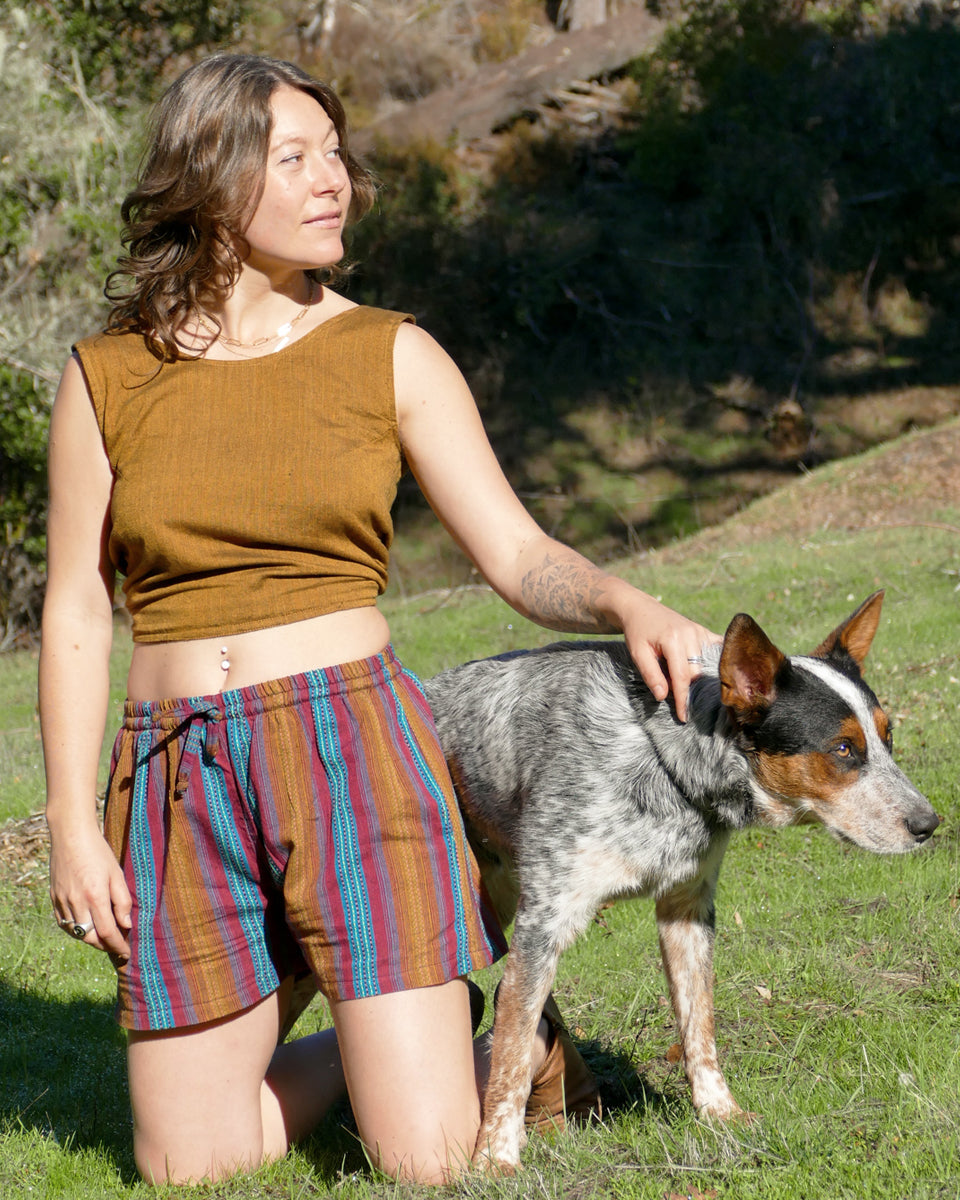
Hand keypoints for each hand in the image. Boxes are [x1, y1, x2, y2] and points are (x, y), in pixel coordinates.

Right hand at [49, 821, 131, 958]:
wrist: (71, 836)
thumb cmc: (98, 853)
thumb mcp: (117, 874)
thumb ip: (122, 901)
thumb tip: (126, 925)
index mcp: (96, 896)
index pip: (108, 932)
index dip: (118, 946)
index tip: (126, 953)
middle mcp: (77, 903)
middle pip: (90, 938)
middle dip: (105, 946)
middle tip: (117, 946)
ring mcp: (62, 902)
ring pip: (76, 933)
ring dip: (91, 939)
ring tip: (104, 937)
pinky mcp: (54, 899)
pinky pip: (64, 923)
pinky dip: (75, 930)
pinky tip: (86, 926)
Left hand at [617, 591, 719, 722]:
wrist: (639, 608)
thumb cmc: (637, 632)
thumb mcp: (637, 654)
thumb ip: (651, 675)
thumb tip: (664, 697)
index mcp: (673, 640)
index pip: (682, 677)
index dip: (683, 699)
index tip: (683, 717)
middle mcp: (690, 634)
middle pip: (696, 672)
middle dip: (688, 688)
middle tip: (678, 700)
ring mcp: (698, 631)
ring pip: (705, 664)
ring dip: (698, 677)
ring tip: (693, 691)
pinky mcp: (702, 630)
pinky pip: (715, 649)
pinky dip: (716, 661)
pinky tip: (716, 673)